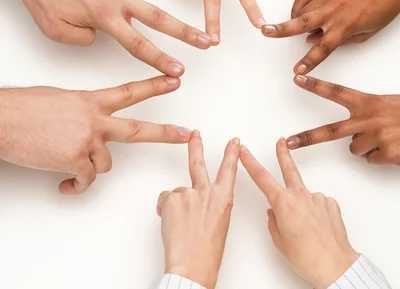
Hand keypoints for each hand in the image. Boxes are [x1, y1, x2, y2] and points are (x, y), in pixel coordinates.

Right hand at [0, 76, 191, 193]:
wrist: (1, 119)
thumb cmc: (22, 107)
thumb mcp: (59, 99)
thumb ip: (81, 111)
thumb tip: (86, 124)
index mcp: (90, 101)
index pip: (129, 92)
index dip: (154, 86)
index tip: (173, 80)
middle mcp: (94, 119)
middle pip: (137, 129)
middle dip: (165, 133)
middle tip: (186, 134)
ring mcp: (87, 140)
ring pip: (106, 163)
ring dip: (91, 167)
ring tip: (72, 167)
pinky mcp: (75, 160)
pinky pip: (85, 180)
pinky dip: (76, 185)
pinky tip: (65, 185)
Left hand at [156, 132, 239, 288]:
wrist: (193, 265)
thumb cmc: (207, 252)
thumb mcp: (219, 223)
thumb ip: (210, 205)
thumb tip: (196, 200)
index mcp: (224, 199)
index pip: (229, 170)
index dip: (231, 154)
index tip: (234, 142)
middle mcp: (207, 192)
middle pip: (199, 163)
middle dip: (196, 146)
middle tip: (195, 134)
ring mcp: (189, 193)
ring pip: (177, 192)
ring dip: (176, 205)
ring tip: (181, 225)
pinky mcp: (172, 198)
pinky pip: (165, 200)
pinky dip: (165, 210)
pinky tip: (172, 224)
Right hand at [240, 139, 358, 288]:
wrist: (335, 265)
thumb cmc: (307, 257)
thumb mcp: (279, 240)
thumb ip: (274, 220)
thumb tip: (274, 211)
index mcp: (283, 204)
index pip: (262, 178)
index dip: (250, 162)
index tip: (244, 151)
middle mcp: (301, 196)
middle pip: (288, 169)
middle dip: (282, 154)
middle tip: (280, 142)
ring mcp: (317, 198)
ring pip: (304, 197)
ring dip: (302, 208)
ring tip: (307, 230)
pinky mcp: (331, 204)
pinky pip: (318, 205)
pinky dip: (316, 214)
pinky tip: (318, 229)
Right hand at [261, 0, 399, 73]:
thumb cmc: (384, 7)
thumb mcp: (367, 31)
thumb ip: (341, 39)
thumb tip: (313, 40)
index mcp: (347, 26)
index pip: (322, 48)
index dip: (308, 61)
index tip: (297, 71)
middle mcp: (336, 10)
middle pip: (302, 23)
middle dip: (282, 29)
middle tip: (266, 32)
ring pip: (303, 9)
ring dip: (294, 20)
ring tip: (286, 26)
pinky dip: (299, 4)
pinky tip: (297, 11)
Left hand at [287, 75, 399, 164]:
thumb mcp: (390, 103)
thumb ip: (369, 111)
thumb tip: (356, 130)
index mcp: (369, 102)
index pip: (336, 91)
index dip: (315, 85)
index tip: (297, 79)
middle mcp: (369, 119)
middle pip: (330, 131)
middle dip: (307, 138)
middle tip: (288, 142)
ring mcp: (376, 137)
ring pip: (355, 149)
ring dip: (367, 147)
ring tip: (388, 138)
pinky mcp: (385, 154)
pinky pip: (372, 160)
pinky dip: (381, 157)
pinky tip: (396, 148)